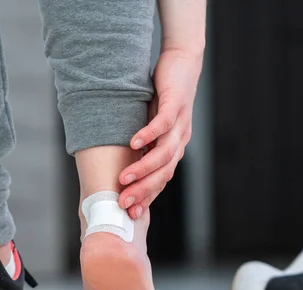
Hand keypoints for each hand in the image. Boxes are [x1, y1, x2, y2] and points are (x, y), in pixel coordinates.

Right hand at [118, 48, 202, 218]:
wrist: (182, 64)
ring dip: (144, 168)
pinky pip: (162, 124)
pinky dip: (148, 135)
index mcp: (173, 149)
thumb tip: (120, 163)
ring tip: (124, 178)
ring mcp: (180, 124)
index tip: (129, 213)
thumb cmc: (162, 96)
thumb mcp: (150, 125)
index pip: (161, 181)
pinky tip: (133, 143)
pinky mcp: (176, 104)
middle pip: (163, 173)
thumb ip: (141, 145)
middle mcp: (179, 141)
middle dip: (143, 190)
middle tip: (124, 203)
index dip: (146, 197)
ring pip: (164, 154)